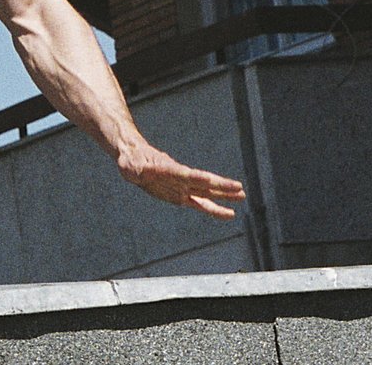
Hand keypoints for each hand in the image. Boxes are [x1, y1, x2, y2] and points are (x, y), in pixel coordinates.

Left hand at [117, 144, 246, 219]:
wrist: (135, 159)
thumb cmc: (131, 161)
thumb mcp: (129, 165)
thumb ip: (135, 169)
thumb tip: (137, 171)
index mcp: (168, 169)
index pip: (185, 174)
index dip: (196, 178)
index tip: (210, 179)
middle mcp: (180, 178)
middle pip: (204, 183)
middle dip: (221, 187)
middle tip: (240, 189)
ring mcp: (182, 187)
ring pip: (206, 192)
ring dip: (223, 196)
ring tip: (242, 196)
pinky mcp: (180, 196)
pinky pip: (199, 203)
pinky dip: (212, 208)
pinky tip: (226, 213)